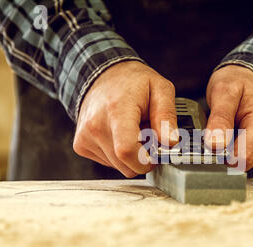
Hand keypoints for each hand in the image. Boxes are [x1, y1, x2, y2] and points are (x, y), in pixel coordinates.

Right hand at [73, 61, 177, 177]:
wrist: (101, 74)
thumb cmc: (132, 82)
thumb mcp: (160, 89)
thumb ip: (167, 117)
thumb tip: (171, 142)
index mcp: (117, 111)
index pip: (127, 151)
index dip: (146, 161)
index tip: (156, 154)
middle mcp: (96, 126)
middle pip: (126, 165)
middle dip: (143, 156)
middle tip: (147, 135)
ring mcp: (86, 137)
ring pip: (119, 166)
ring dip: (131, 155)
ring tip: (132, 131)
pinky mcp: (81, 145)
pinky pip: (109, 162)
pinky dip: (118, 154)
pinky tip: (119, 135)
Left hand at [205, 65, 252, 169]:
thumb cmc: (239, 83)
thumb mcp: (223, 92)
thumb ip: (219, 119)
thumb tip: (215, 146)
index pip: (243, 159)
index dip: (222, 155)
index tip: (210, 144)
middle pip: (243, 163)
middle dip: (226, 152)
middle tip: (221, 130)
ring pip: (244, 164)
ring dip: (232, 150)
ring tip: (232, 128)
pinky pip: (248, 161)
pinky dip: (238, 150)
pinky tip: (239, 134)